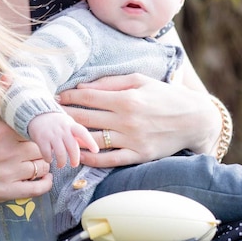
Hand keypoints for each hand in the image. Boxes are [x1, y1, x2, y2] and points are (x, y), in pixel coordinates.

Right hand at [0, 92, 51, 204]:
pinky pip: (36, 189)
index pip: (34, 129)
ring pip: (41, 167)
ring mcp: (8, 174)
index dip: (40, 130)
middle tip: (41, 145)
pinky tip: (45, 177)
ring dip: (44, 164)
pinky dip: (45, 183)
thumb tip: (8, 76)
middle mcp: (7, 154)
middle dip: (43, 147)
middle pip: (41, 148)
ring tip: (39, 159)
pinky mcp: (7, 192)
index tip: (41, 130)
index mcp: (2, 133)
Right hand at [28, 111, 99, 167]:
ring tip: (61, 165)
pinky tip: (49, 159)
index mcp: (71, 125)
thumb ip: (79, 136)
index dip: (90, 142)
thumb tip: (92, 147)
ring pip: (60, 153)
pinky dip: (49, 159)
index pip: (82, 132)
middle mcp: (62, 129)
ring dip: (62, 162)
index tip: (96, 151)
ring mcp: (51, 134)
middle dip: (74, 158)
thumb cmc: (57, 123)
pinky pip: (47, 153)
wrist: (37, 113)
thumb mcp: (69, 125)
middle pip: (72, 146)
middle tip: (74, 164)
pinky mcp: (41, 139)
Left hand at [58, 73, 219, 167]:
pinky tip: (78, 154)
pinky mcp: (138, 156)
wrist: (194, 119)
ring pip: (93, 140)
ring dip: (73, 138)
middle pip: (85, 119)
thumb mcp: (140, 80)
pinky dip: (91, 159)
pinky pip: (109, 160)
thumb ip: (110, 83)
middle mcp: (127, 120)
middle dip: (64, 116)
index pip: (88, 98)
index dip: (68, 97)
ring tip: (58, 135)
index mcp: (127, 98)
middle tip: (47, 116)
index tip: (54, 98)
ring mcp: (132, 140)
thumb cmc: (165, 95)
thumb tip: (82, 87)